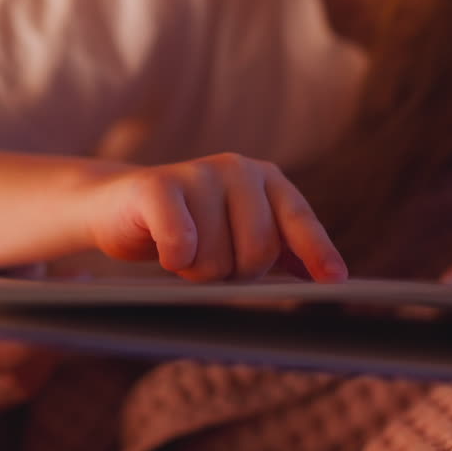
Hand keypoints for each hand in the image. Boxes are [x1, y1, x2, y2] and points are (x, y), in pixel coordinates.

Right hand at [85, 153, 346, 282]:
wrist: (115, 206)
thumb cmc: (188, 227)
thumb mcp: (238, 233)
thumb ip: (281, 248)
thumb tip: (329, 275)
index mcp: (265, 179)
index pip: (299, 219)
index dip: (317, 251)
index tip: (335, 281)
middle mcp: (237, 169)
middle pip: (258, 250)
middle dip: (235, 273)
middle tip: (211, 265)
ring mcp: (197, 173)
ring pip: (217, 258)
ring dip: (197, 272)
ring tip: (182, 254)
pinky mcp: (157, 186)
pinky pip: (182, 241)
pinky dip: (176, 258)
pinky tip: (167, 253)